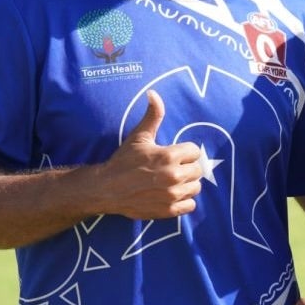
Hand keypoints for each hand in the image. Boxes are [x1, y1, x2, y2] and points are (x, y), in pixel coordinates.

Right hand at [100, 90, 201, 219]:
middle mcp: (173, 176)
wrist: (106, 188)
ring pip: (196, 187)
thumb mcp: (139, 136)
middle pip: (198, 170)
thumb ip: (152, 115)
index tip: (174, 154)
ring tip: (173, 181)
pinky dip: (185, 201)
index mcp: (169, 156)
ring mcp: (172, 195)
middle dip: (187, 167)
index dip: (185, 152)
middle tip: (173, 168)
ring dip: (187, 184)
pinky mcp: (168, 210)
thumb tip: (153, 93)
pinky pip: (190, 205)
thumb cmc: (123, 161)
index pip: (195, 151)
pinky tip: (172, 194)